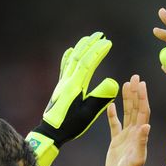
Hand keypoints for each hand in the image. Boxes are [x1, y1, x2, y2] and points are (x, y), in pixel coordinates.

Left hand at [33, 32, 118, 147]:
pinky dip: (69, 56)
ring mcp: (62, 82)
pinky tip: (70, 51)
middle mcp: (67, 80)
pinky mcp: (60, 86)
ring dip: (81, 47)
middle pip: (79, 56)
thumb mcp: (88, 113)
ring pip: (72, 59)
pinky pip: (65, 66)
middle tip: (100, 34)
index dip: (98, 51)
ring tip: (88, 39)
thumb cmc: (71, 124)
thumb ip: (101, 97)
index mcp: (75, 85)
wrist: (51, 131)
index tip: (108, 42)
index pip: (88, 63)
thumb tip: (113, 82)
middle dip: (90, 44)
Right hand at [105, 75, 149, 165]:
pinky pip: (114, 125)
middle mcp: (134, 133)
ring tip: (125, 84)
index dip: (142, 97)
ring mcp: (125, 137)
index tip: (141, 83)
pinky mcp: (116, 143)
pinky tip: (111, 105)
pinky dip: (112, 114)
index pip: (142, 112)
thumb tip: (146, 126)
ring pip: (127, 113)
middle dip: (135, 92)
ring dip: (126, 99)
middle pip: (136, 108)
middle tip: (135, 77)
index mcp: (139, 135)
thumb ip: (141, 143)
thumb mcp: (136, 160)